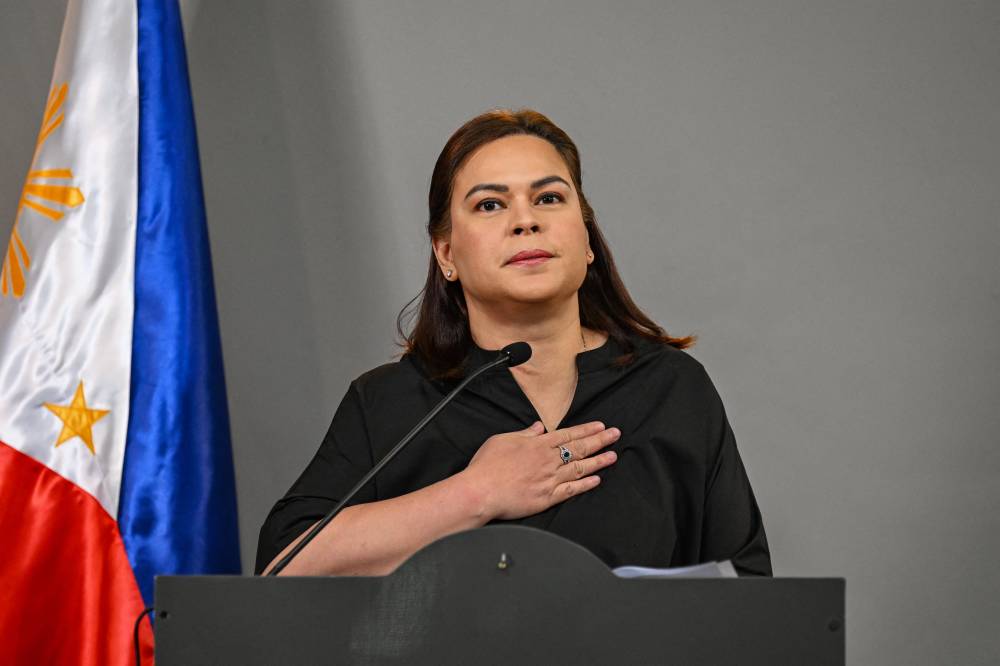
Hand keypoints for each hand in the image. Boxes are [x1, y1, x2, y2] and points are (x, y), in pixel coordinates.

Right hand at [460, 421, 620, 520]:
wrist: (480, 491)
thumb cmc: (487, 465)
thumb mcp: (503, 440)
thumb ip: (525, 434)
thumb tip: (539, 427)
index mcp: (537, 444)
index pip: (567, 434)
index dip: (586, 430)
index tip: (601, 426)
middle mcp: (547, 460)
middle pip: (579, 448)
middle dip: (599, 440)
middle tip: (616, 435)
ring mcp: (549, 479)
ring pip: (579, 468)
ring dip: (598, 461)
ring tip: (613, 456)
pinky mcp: (547, 498)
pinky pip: (571, 490)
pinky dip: (585, 484)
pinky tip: (596, 480)